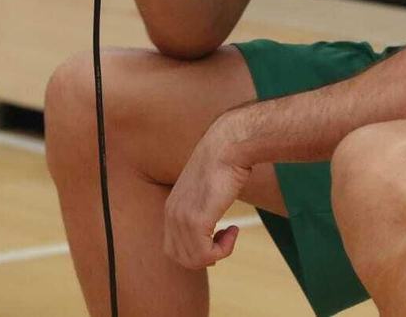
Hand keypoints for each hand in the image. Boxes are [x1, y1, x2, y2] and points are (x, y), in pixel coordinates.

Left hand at [163, 119, 250, 269]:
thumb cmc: (223, 163)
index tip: (216, 237)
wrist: (228, 145)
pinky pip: (206, 254)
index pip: (173, 248)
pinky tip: (234, 228)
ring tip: (231, 233)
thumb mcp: (204, 188)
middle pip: (181, 258)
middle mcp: (171, 214)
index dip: (196, 251)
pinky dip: (224, 250)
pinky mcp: (197, 219)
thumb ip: (201, 206)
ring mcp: (182, 217)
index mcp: (170, 208)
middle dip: (205, 257)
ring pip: (194, 260)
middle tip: (224, 240)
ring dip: (217, 253)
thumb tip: (209, 222)